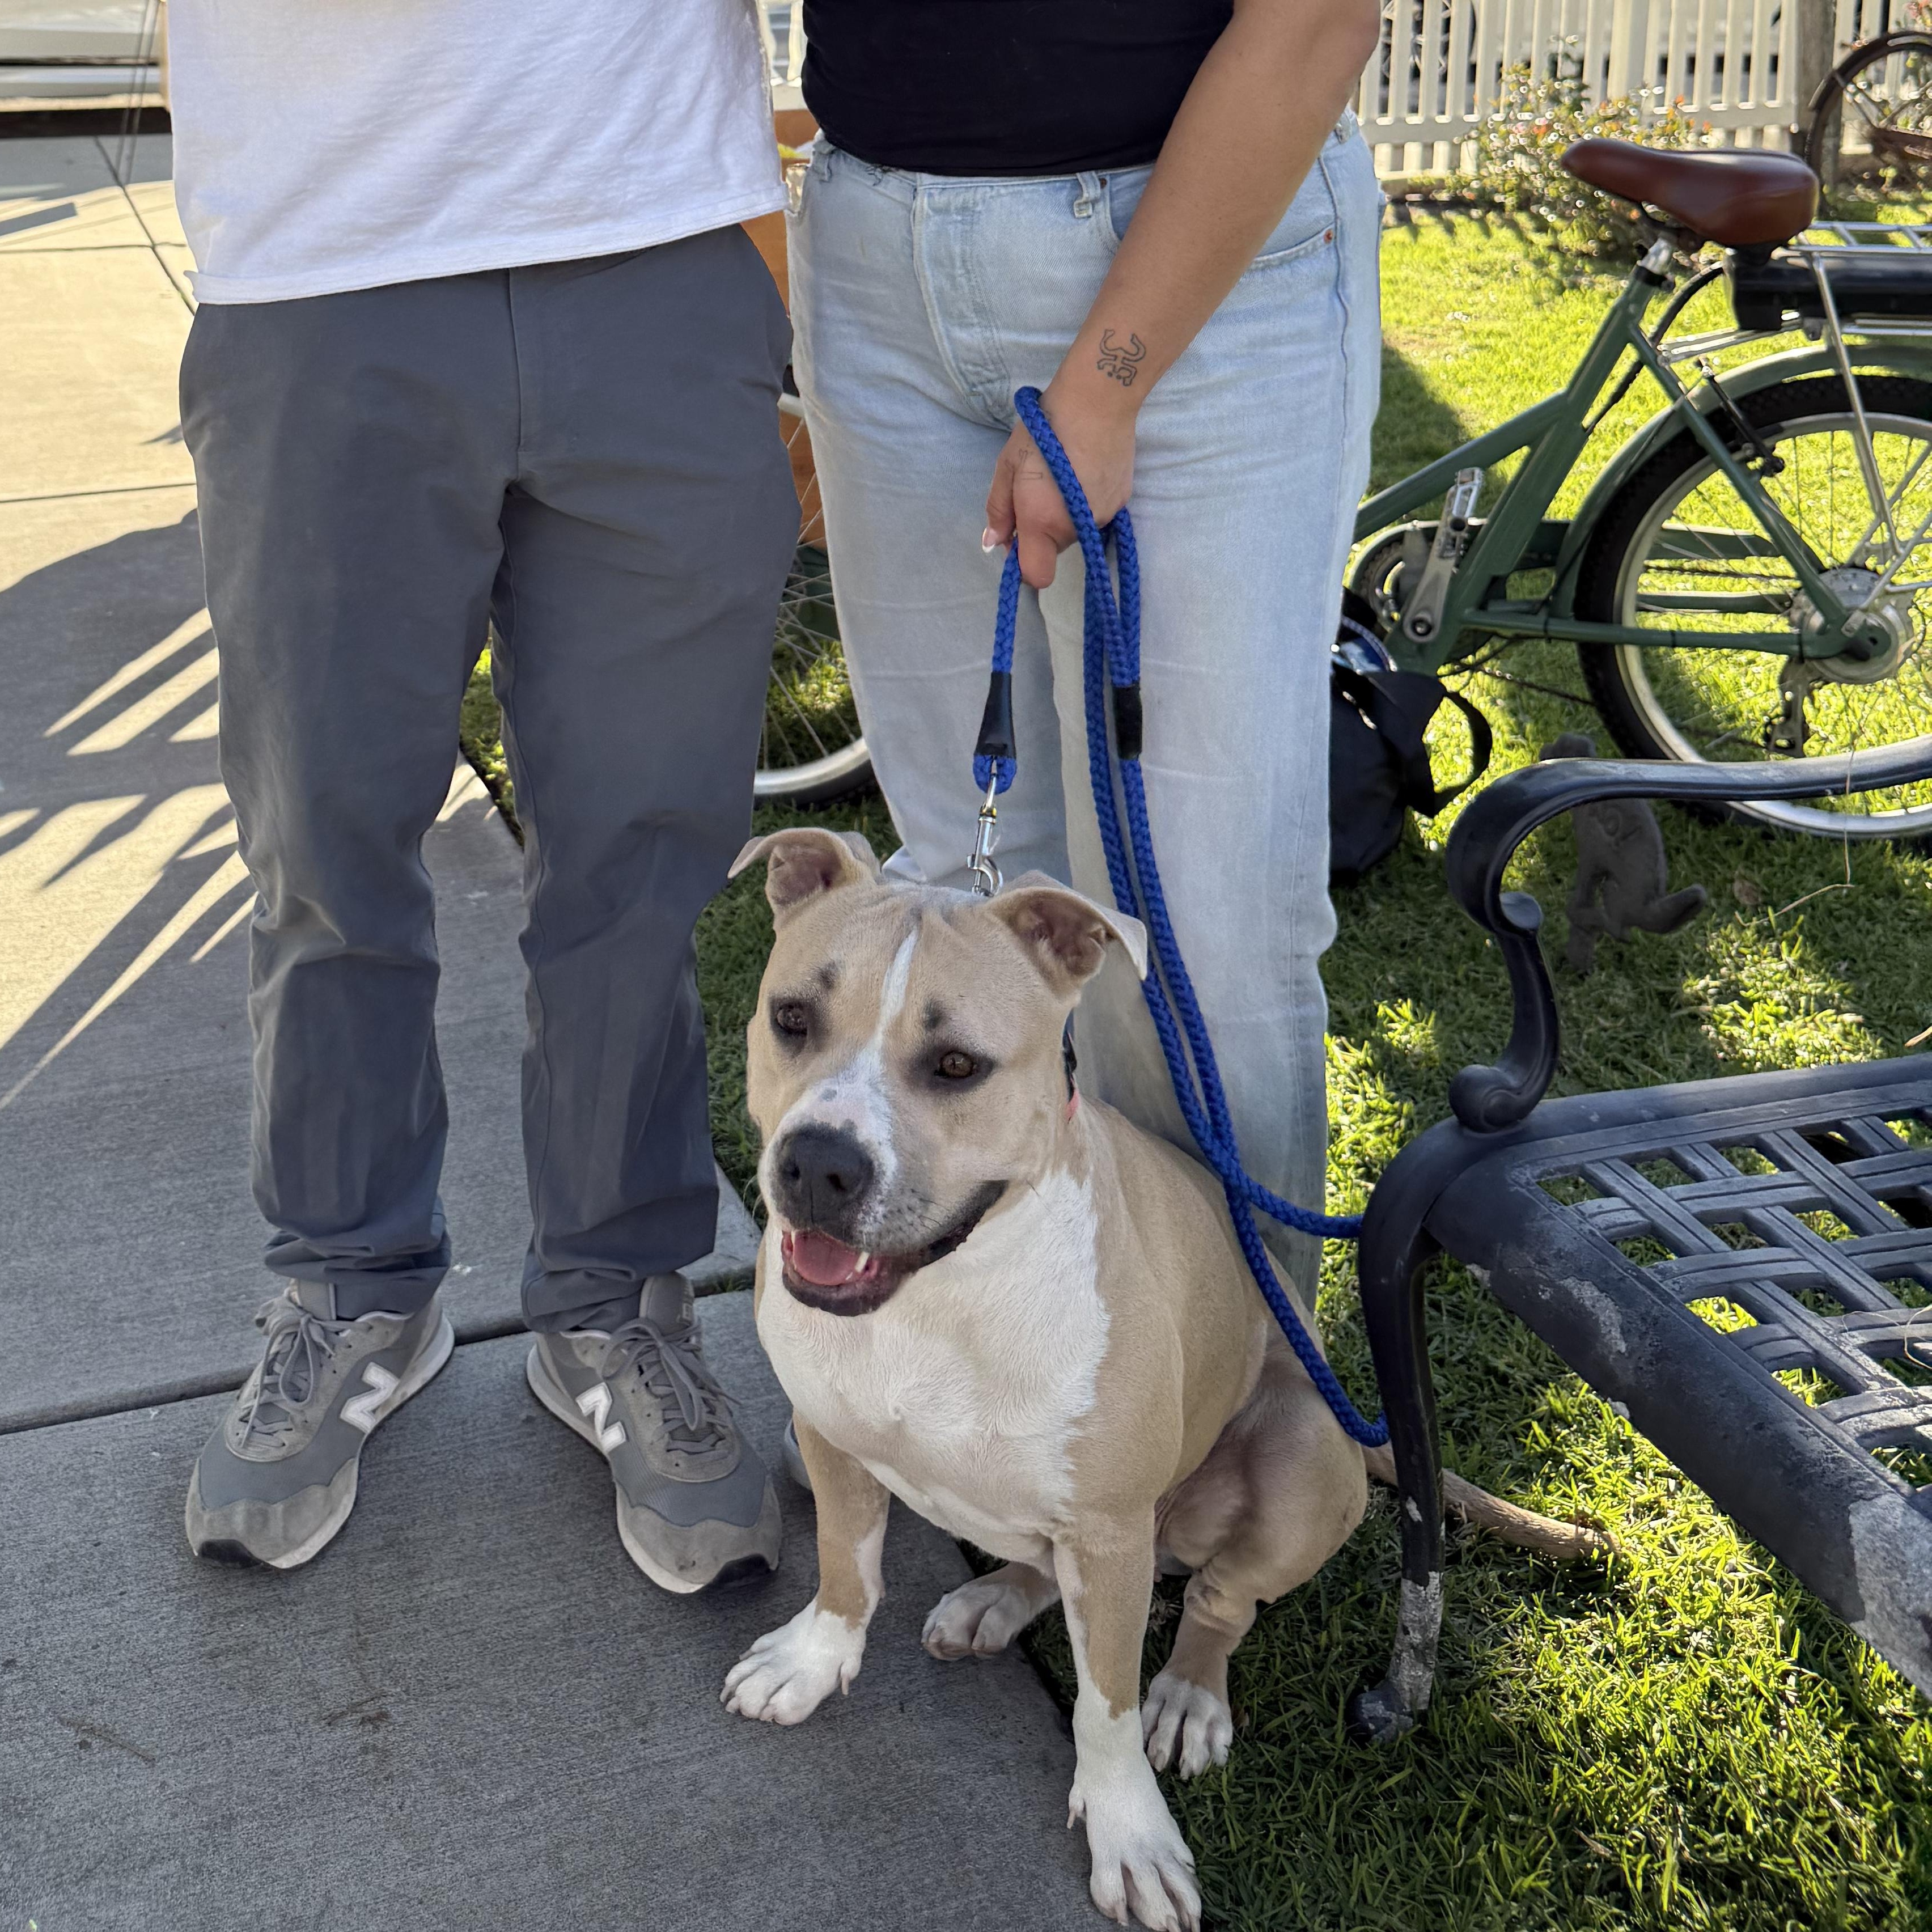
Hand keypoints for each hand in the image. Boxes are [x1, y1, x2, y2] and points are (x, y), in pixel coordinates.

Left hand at [984, 386, 1136, 588]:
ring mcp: (1102, 517)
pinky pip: (1094, 515)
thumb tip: (993, 542)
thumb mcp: (1008, 466)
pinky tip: (1084, 470)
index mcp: (1042, 523)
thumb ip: (998, 510)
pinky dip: (1085, 502)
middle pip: (1053, 549)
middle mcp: (1075, 529)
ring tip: (1063, 474)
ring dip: (1064, 515)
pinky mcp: (1121, 503)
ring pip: (1074, 531)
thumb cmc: (1045, 429)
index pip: (1036, 576)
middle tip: (1037, 489)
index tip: (1017, 536)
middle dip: (1041, 530)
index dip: (1022, 563)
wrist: (1097, 401)